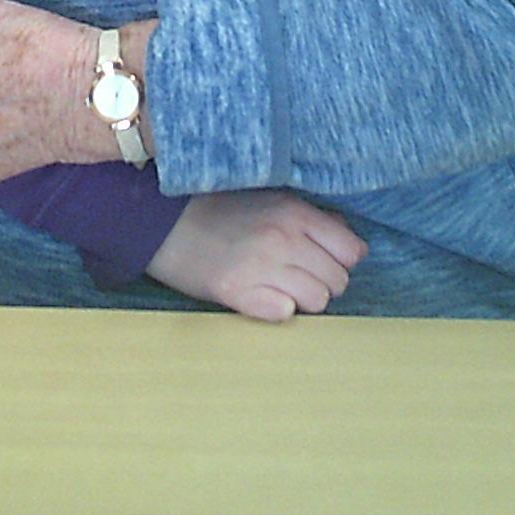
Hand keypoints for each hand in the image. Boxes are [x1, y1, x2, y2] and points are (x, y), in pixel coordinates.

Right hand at [145, 192, 368, 322]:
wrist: (162, 222)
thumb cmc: (218, 210)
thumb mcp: (269, 198)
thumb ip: (310, 218)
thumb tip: (347, 241)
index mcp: (294, 212)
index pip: (351, 251)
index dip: (341, 259)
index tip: (323, 260)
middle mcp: (283, 238)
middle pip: (338, 281)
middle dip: (322, 281)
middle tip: (296, 275)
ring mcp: (262, 267)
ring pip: (318, 301)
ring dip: (302, 299)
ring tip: (278, 286)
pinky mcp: (239, 294)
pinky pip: (285, 315)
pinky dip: (278, 310)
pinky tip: (262, 296)